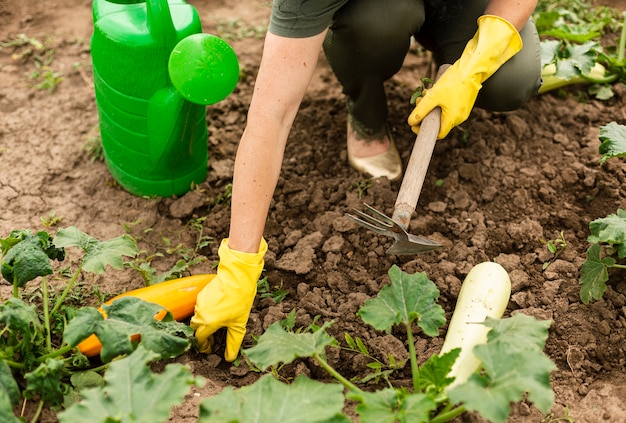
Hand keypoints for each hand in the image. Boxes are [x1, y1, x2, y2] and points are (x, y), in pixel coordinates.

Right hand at [190, 238, 266, 360]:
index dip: (203, 346)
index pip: (199, 339)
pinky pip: (200, 307)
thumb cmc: (240, 301)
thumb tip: (230, 358)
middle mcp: (200, 314)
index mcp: (208, 323)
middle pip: (195, 329)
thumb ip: (233, 343)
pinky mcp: (202, 294)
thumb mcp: (239, 325)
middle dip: (202, 335)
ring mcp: (200, 303)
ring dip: (204, 324)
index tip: (209, 349)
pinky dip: (205, 313)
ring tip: (216, 325)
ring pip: (197, 317)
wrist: (238, 278)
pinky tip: (217, 312)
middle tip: (212, 340)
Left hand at [408, 15, 522, 138]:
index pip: (438, 134)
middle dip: (426, 113)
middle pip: (438, 122)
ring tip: (427, 93)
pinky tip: (436, 90)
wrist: (472, 68)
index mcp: (452, 119)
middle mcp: (460, 118)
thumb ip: (421, 110)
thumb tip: (411, 122)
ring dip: (432, 105)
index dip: (424, 131)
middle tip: (419, 100)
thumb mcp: (433, 96)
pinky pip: (449, 107)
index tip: (414, 124)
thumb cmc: (453, 82)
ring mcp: (463, 110)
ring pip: (443, 113)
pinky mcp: (464, 103)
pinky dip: (440, 102)